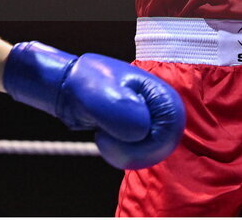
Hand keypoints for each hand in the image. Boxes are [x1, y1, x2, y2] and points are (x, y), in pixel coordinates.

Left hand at [3, 42, 184, 169]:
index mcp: (162, 93)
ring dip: (123, 152)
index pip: (170, 131)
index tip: (114, 132)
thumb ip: (122, 114)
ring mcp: (154, 122)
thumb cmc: (86, 84)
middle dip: (131, 150)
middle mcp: (163, 109)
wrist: (72, 88)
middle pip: (162, 148)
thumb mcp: (100, 96)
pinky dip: (120, 155)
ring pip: (150, 156)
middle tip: (104, 137)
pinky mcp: (143, 134)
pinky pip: (139, 157)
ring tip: (104, 134)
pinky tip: (106, 139)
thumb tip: (141, 133)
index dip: (144, 142)